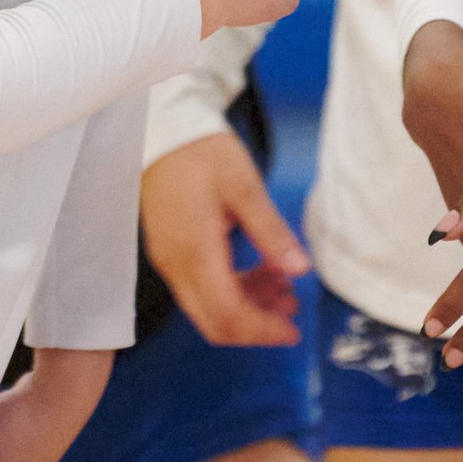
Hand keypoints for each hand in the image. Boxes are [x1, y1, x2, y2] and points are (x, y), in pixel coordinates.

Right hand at [140, 133, 310, 345]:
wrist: (162, 130)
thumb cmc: (203, 153)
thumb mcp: (244, 187)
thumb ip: (272, 233)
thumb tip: (300, 270)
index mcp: (195, 251)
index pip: (228, 314)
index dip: (262, 331)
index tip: (293, 331)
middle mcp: (176, 265)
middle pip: (214, 322)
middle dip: (256, 325)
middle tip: (292, 309)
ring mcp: (169, 260)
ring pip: (207, 308)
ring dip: (247, 307)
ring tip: (283, 286)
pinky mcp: (170, 252)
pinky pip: (200, 288)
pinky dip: (231, 290)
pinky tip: (258, 271)